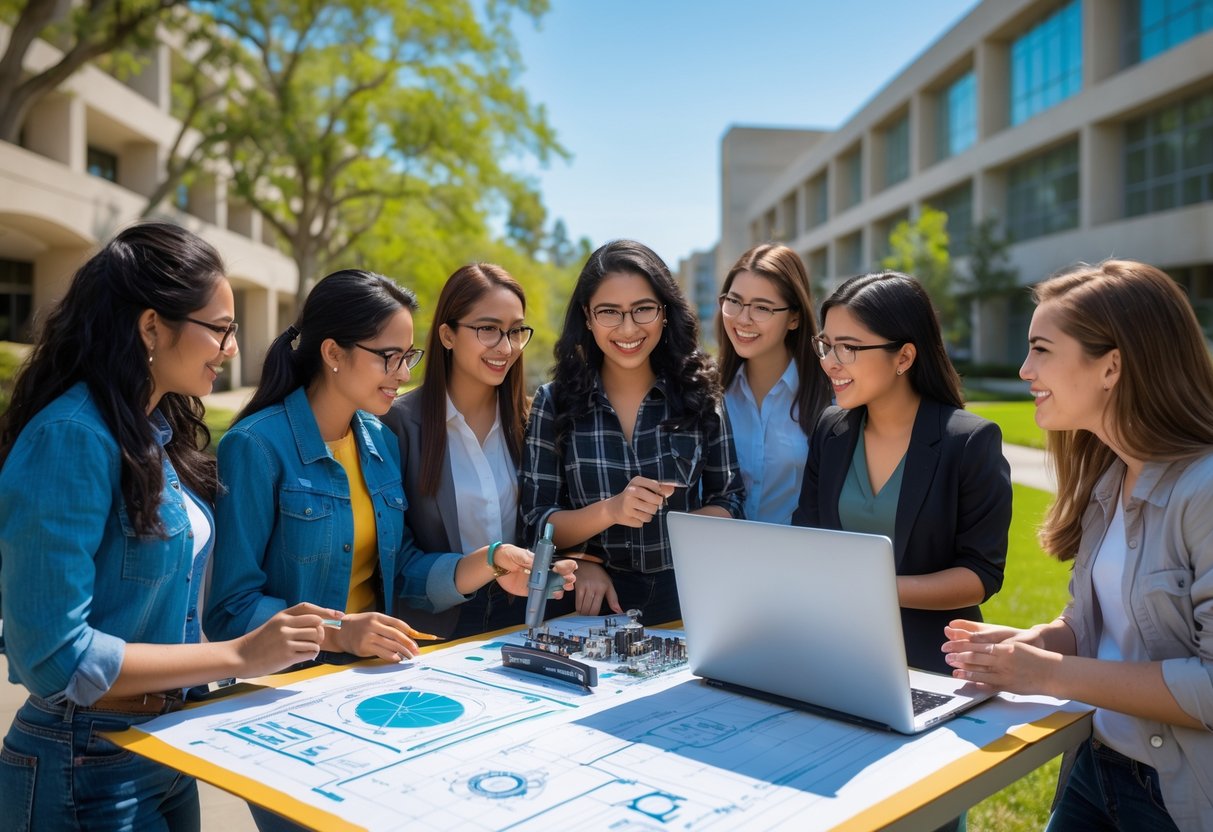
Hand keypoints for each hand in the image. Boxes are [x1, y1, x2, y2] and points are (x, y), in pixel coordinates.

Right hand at [235, 602, 335, 676]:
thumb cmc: (260, 642)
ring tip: (305, 649)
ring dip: (315, 645)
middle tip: (315, 639)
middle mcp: (285, 625)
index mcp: (282, 616)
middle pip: (317, 623)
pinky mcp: (287, 655)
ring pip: (316, 639)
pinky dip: (311, 655)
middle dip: (321, 632)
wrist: (241, 656)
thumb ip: (293, 622)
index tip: (339, 615)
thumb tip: (320, 623)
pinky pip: (311, 652)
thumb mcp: (274, 624)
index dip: (326, 611)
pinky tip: (302, 656)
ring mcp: (286, 640)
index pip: (309, 608)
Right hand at [327, 611, 425, 661]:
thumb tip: (408, 635)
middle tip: (416, 651)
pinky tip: (398, 659)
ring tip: (409, 656)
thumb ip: (387, 626)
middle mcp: (372, 625)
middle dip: (408, 644)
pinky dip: (392, 657)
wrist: (339, 632)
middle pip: (396, 635)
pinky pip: (382, 653)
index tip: (417, 638)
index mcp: (377, 616)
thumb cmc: (360, 626)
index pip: (397, 623)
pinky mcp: (363, 647)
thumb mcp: (372, 620)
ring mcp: (367, 637)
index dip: (409, 631)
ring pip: (390, 645)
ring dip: (402, 652)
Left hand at [491, 544, 576, 596]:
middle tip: (569, 579)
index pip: (557, 563)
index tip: (568, 568)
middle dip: (567, 577)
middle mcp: (542, 572)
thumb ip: (527, 559)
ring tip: (565, 588)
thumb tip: (536, 564)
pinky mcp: (530, 591)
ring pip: (554, 586)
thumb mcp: (517, 554)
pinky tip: (556, 595)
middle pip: (559, 575)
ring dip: (562, 587)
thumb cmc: (508, 555)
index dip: (565, 565)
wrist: (495, 566)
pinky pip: (542, 595)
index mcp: (541, 561)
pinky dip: (550, 596)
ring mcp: (537, 582)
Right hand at [571, 561, 621, 615]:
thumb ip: (613, 599)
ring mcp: (585, 587)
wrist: (587, 564)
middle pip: (590, 609)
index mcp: (603, 588)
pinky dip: (578, 608)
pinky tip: (580, 609)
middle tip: (589, 619)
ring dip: (583, 613)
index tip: (596, 621)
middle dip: (589, 617)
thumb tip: (619, 611)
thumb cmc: (599, 576)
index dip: (596, 617)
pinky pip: (577, 602)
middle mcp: (594, 587)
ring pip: (583, 607)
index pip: (598, 608)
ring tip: (585, 615)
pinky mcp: (578, 586)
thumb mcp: (609, 585)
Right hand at [606, 477, 675, 527]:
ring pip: (651, 513)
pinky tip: (635, 515)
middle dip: (656, 504)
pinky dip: (642, 520)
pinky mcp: (627, 517)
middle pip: (656, 501)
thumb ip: (659, 488)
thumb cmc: (632, 496)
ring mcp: (628, 505)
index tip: (655, 493)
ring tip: (641, 509)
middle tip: (649, 503)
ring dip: (649, 513)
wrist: (614, 507)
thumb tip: (672, 489)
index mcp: (636, 481)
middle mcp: (631, 491)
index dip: (659, 492)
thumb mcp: (643, 487)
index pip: (657, 486)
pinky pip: (643, 521)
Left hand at [941, 619, 1060, 694]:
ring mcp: (1005, 673)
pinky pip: (988, 683)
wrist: (1052, 672)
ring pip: (979, 670)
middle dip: (959, 655)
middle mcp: (1003, 659)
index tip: (951, 642)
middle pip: (975, 656)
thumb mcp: (1016, 646)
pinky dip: (976, 681)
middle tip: (946, 654)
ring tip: (952, 667)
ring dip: (964, 669)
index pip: (979, 643)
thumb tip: (981, 644)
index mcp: (1005, 647)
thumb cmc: (1035, 657)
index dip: (963, 643)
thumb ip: (999, 646)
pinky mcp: (1007, 685)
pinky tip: (967, 680)